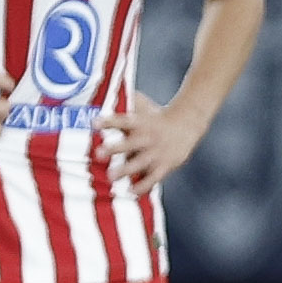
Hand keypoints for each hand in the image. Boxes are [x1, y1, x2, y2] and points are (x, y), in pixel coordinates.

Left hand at [93, 90, 207, 195]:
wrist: (188, 124)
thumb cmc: (156, 116)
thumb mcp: (143, 106)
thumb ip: (125, 101)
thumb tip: (103, 90)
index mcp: (141, 122)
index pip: (123, 120)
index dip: (109, 121)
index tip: (94, 122)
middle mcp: (148, 137)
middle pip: (130, 143)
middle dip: (115, 148)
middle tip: (98, 153)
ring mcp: (157, 152)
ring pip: (140, 162)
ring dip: (125, 170)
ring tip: (110, 176)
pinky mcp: (165, 165)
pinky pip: (153, 178)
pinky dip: (142, 186)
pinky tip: (130, 191)